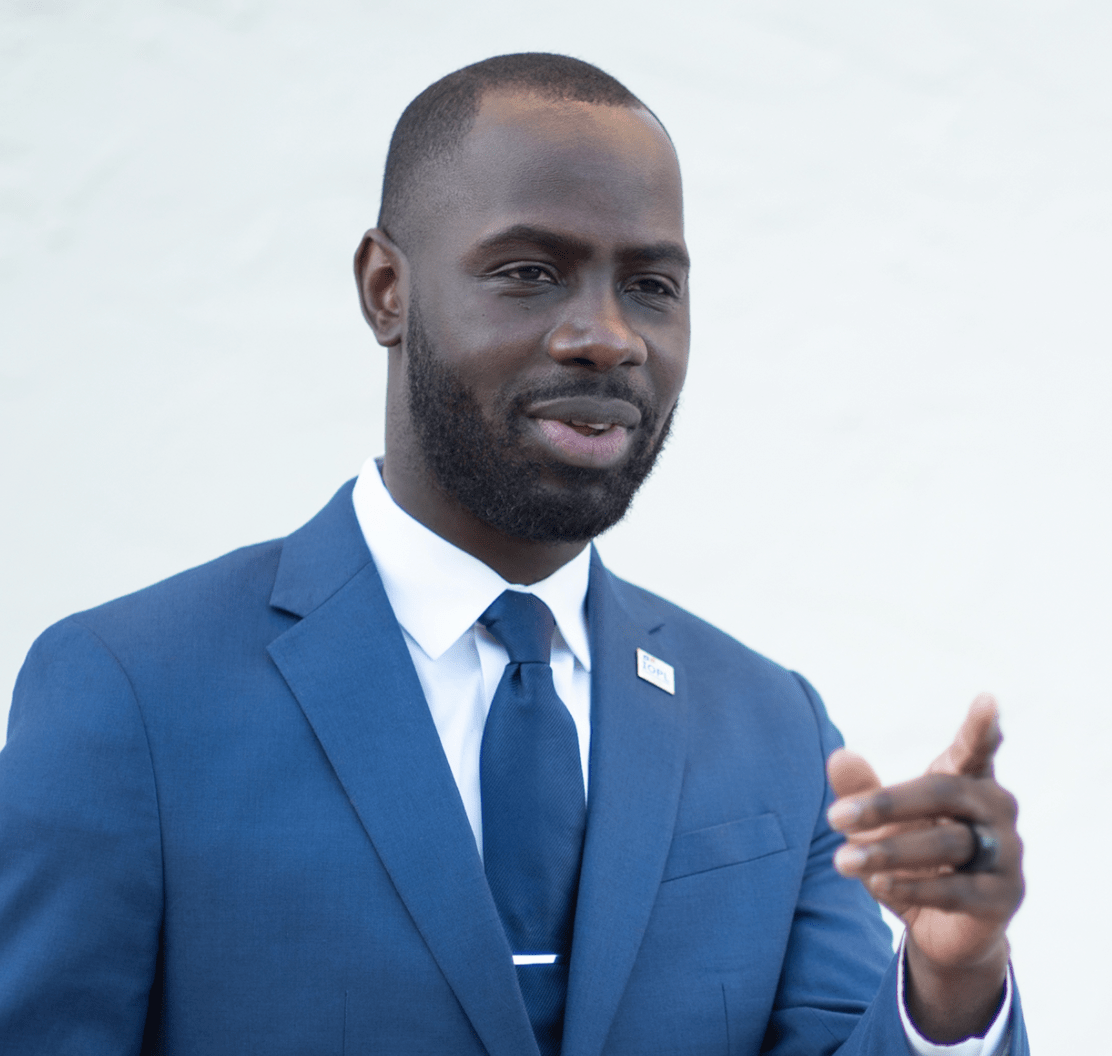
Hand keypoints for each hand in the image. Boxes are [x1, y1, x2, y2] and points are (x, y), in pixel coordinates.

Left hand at [826, 694, 1024, 1042]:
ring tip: (842, 860)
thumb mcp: (881, 823)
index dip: (981, 727)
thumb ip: (862, 790)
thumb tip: (839, 756)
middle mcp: (996, 810)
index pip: (976, 749)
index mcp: (969, 780)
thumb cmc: (912, 857)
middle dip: (885, 804)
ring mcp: (1007, 853)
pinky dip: (912, 887)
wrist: (942, 929)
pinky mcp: (1004, 897)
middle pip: (943, 793)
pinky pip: (956, 889)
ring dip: (887, 851)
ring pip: (946, 843)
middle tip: (833, 817)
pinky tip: (878, 885)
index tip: (987, 699)